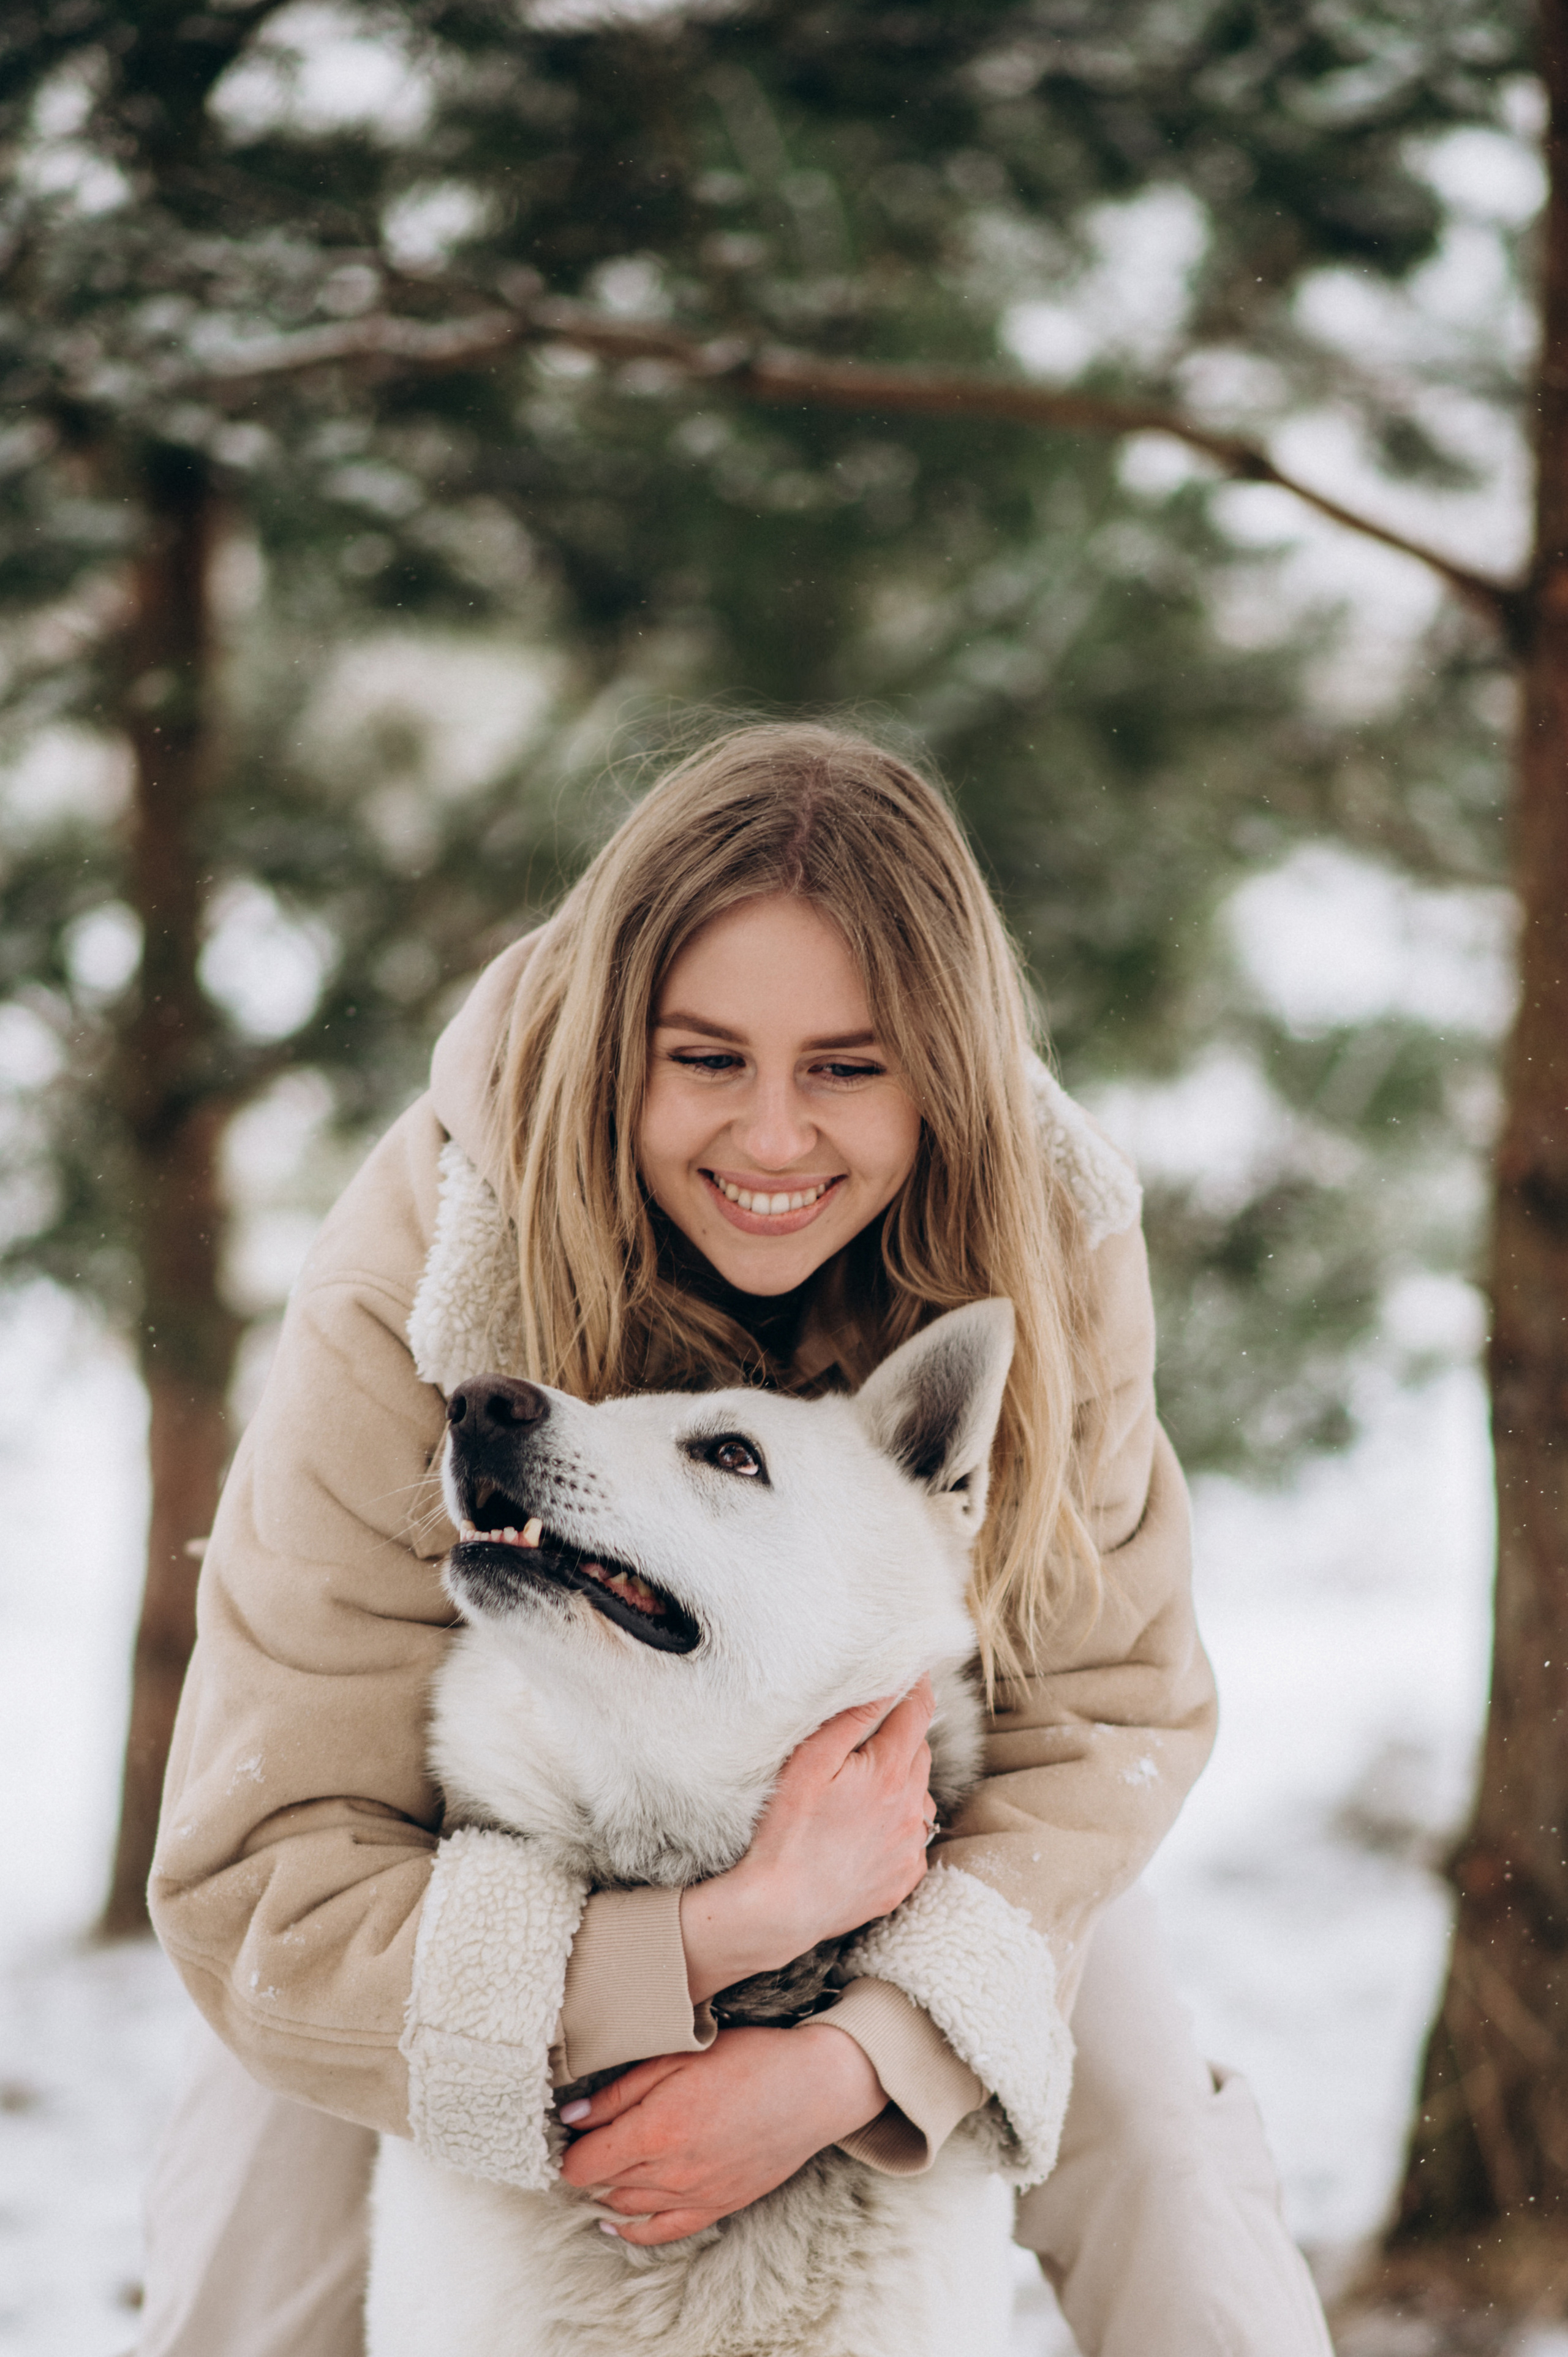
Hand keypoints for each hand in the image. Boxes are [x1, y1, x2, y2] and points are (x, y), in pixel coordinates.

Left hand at [557, 2022, 884, 2244]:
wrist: (812, 2087)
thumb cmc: (748, 2059)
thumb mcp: (678, 2056)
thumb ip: (620, 2091)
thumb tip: (572, 2117)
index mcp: (656, 2131)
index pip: (584, 2164)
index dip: (569, 2147)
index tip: (569, 2129)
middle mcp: (671, 2174)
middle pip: (602, 2184)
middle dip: (588, 2162)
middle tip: (587, 2137)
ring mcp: (695, 2196)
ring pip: (627, 2207)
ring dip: (607, 2189)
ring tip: (602, 2164)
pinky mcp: (717, 2206)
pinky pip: (662, 2232)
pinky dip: (633, 2229)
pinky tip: (616, 2219)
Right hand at [679, 1677, 936, 2002]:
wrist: (780, 1907)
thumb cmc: (786, 1831)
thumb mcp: (808, 1764)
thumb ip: (850, 1721)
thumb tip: (884, 1685)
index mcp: (888, 1774)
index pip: (918, 1713)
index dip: (916, 1687)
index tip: (912, 1672)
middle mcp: (911, 1809)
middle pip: (920, 1753)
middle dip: (902, 1739)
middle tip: (868, 1740)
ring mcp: (911, 1847)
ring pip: (919, 1797)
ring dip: (901, 1785)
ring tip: (860, 1794)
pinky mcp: (905, 1878)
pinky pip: (913, 1838)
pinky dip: (897, 1827)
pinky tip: (863, 1833)